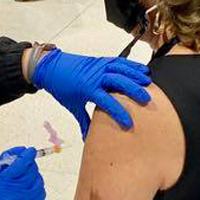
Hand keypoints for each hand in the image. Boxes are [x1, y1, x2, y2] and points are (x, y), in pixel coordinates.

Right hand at [0, 147, 45, 199]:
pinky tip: (29, 187)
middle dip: (30, 164)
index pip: (20, 164)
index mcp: (1, 183)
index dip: (27, 155)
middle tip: (26, 162)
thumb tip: (19, 152)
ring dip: (34, 175)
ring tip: (26, 176)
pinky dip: (37, 186)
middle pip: (30, 170)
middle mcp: (14, 192)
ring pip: (38, 180)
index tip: (29, 150)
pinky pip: (41, 192)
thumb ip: (3, 165)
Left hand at [32, 49, 151, 138]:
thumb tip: (88, 138)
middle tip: (146, 100)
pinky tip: (142, 70)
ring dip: (136, 75)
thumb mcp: (72, 105)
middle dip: (133, 90)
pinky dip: (131, 65)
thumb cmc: (61, 87)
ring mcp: (99, 66)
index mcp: (87, 89)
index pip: (107, 102)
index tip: (128, 123)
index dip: (119, 113)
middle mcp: (95, 76)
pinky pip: (119, 61)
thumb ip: (83, 121)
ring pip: (121, 69)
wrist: (51, 67)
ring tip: (148, 83)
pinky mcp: (101, 60)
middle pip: (119, 82)